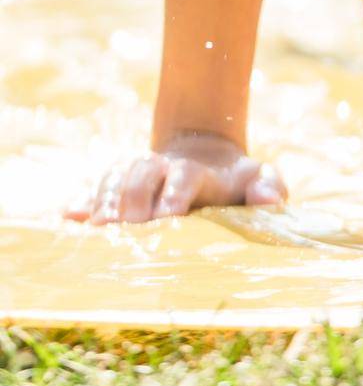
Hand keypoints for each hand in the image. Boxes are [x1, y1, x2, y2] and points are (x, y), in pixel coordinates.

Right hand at [65, 131, 286, 223]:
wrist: (202, 155)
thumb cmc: (233, 181)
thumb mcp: (257, 178)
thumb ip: (268, 186)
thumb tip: (270, 200)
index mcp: (195, 171)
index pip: (184, 176)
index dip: (175, 192)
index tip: (169, 213)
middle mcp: (161, 168)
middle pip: (142, 174)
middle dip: (134, 199)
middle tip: (126, 229)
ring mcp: (136, 174)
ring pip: (116, 178)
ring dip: (106, 200)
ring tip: (98, 230)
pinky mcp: (116, 187)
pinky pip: (95, 190)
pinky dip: (83, 202)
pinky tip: (68, 215)